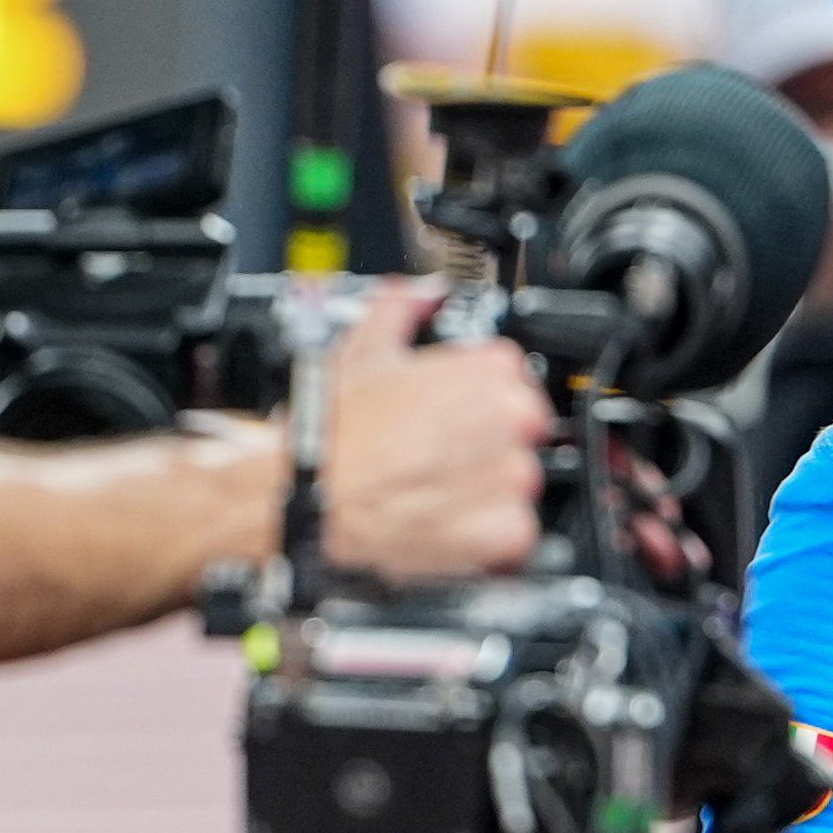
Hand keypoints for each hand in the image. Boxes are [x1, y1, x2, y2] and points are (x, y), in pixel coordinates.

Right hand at [316, 279, 548, 579]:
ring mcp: (511, 475)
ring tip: (436, 493)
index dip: (482, 402)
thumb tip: (418, 295)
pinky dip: (488, 537)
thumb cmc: (333, 431)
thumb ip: (401, 308)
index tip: (458, 416)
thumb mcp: (365, 348)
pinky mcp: (503, 530)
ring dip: (487, 492)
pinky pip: (516, 533)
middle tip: (442, 458)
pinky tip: (448, 526)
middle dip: (488, 446)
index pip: (516, 380)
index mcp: (490, 369)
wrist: (307, 497)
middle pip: (524, 432)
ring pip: (521, 483)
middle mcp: (510, 417)